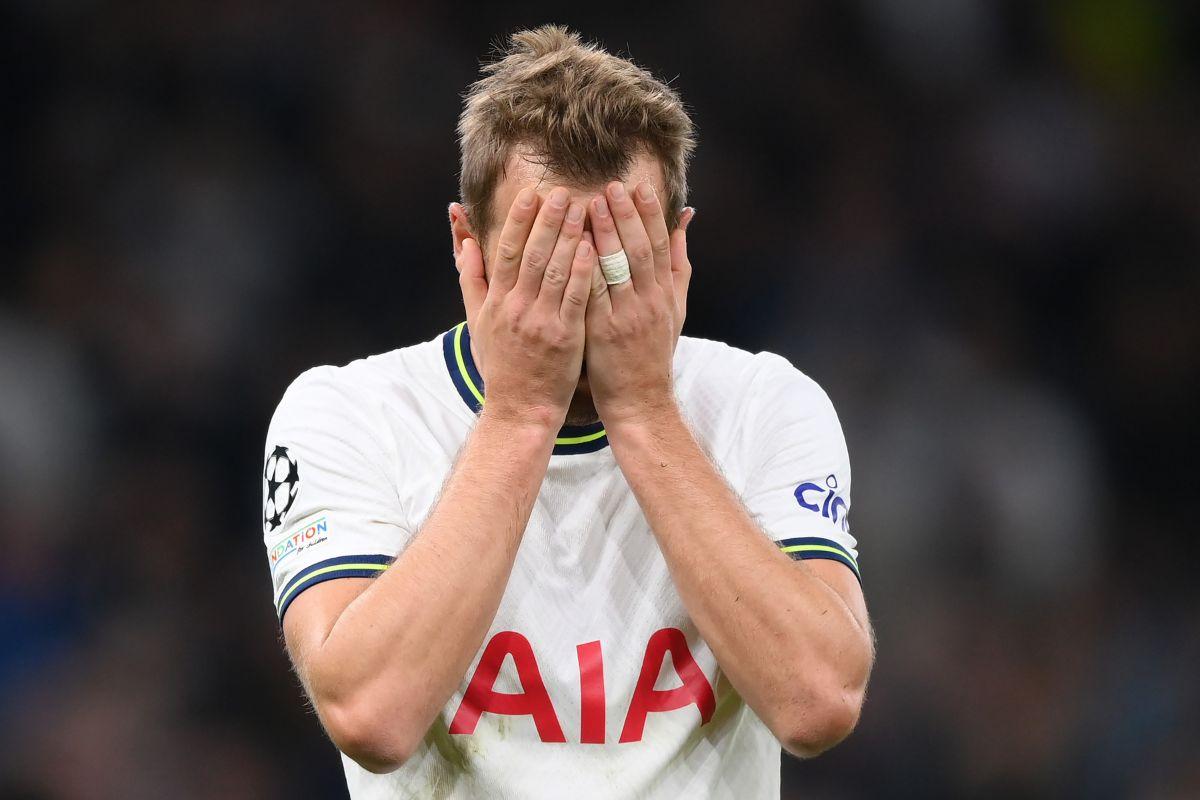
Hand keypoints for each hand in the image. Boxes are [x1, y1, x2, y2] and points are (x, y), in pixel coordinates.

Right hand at [457, 186, 593, 431]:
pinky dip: (584, 271)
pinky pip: (577, 298)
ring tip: (584, 208)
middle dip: (548, 220)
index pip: (508, 251)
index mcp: (497, 301)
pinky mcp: (566, 337)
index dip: (520, 220)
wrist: (520, 408)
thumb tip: (466, 243)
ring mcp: (542, 322)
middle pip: (534, 254)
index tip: (532, 193)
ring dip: (570, 237)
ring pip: (557, 271)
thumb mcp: (477, 322)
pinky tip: (594, 248)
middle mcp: (517, 308)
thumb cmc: (501, 364)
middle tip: (563, 191)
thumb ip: (471, 280)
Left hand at [584, 180, 694, 428]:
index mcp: (664, 294)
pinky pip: (592, 295)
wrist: (641, 400)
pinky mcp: (602, 333)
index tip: (639, 187)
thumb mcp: (675, 310)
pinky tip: (572, 248)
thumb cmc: (654, 354)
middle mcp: (648, 302)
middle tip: (611, 186)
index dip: (650, 214)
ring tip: (588, 204)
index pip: (658, 245)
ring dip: (603, 234)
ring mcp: (626, 317)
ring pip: (615, 269)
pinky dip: (584, 270)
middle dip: (625, 215)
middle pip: (638, 250)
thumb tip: (684, 225)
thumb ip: (678, 267)